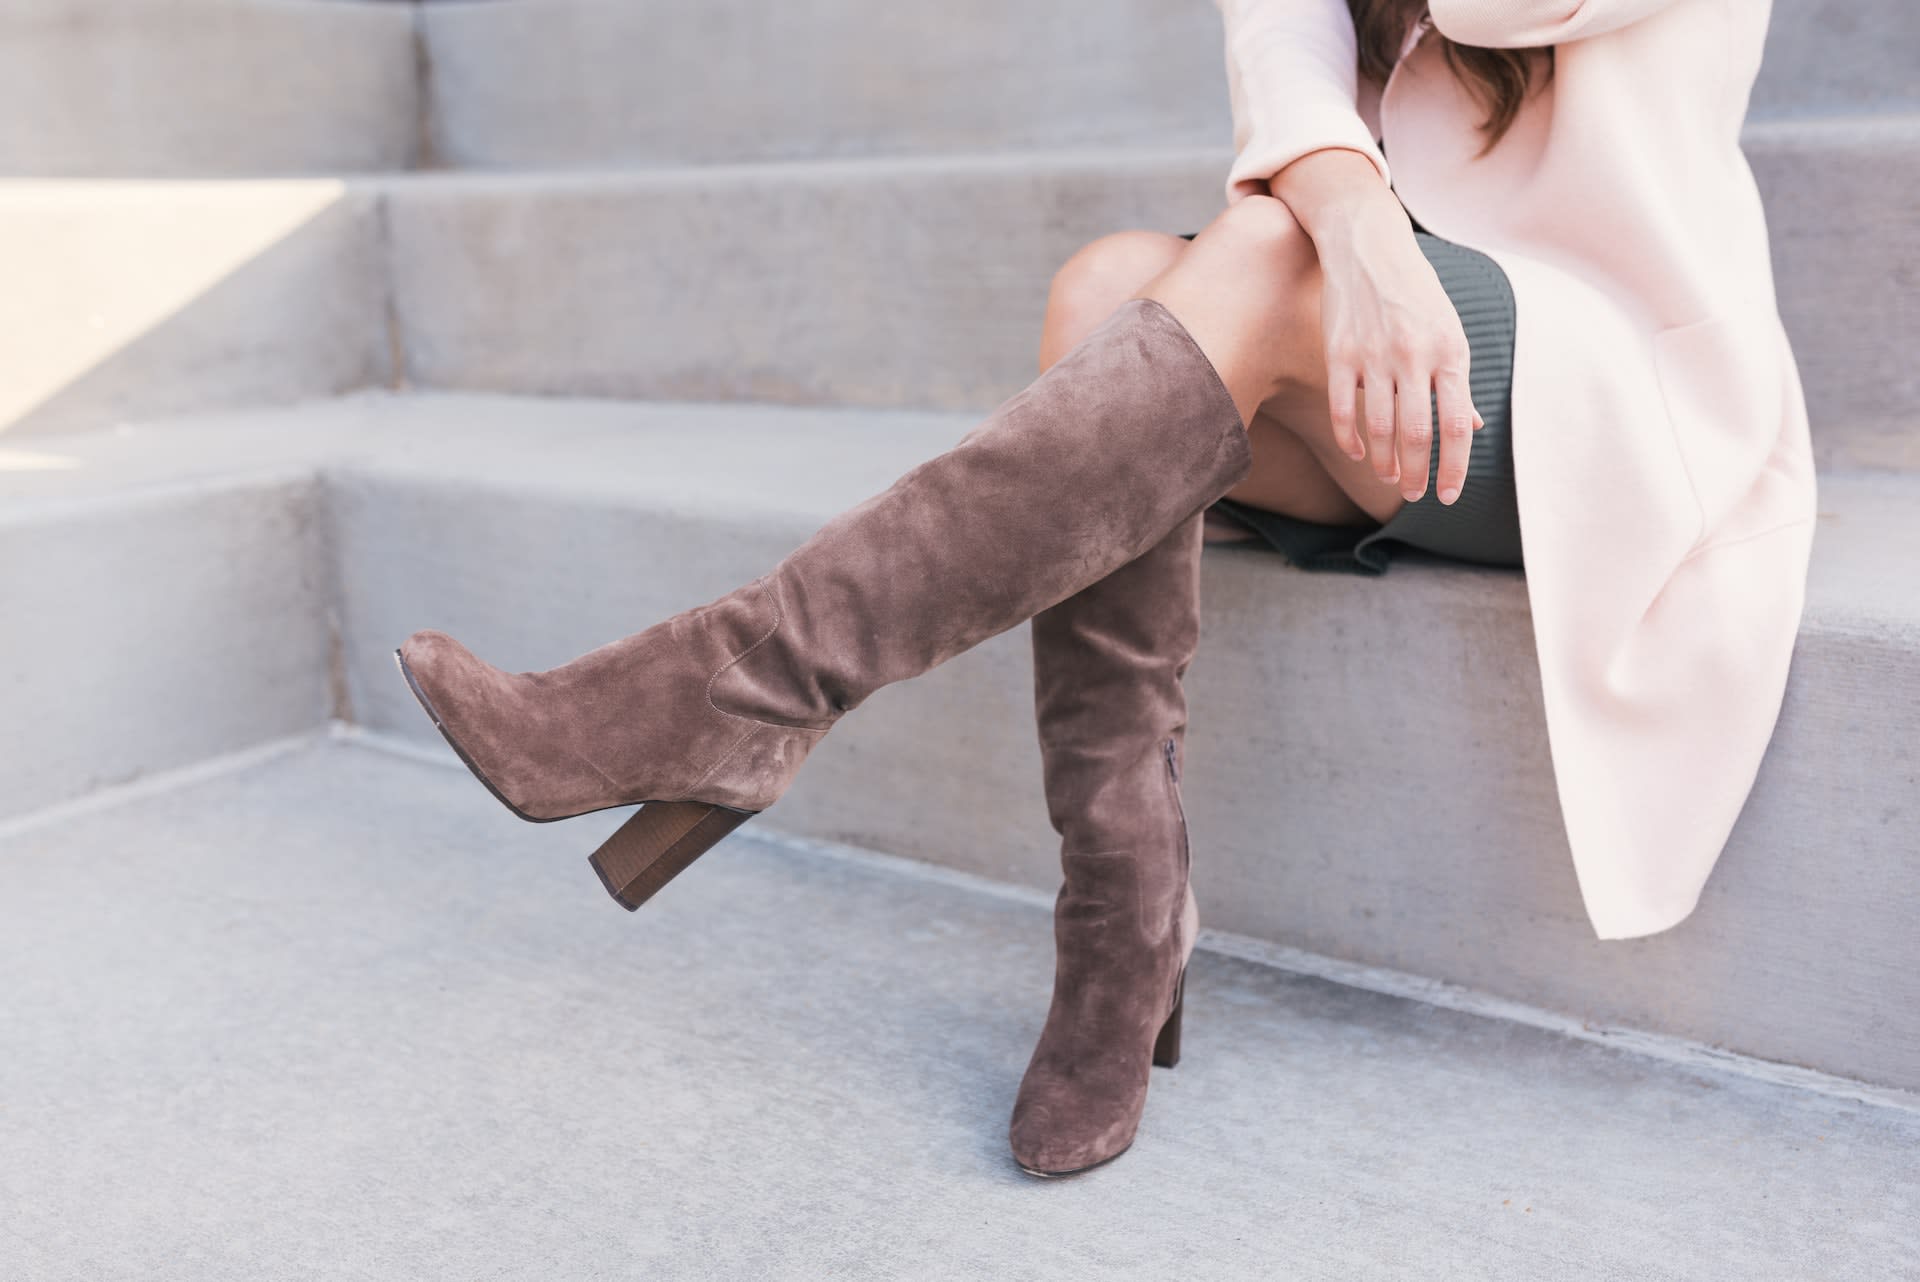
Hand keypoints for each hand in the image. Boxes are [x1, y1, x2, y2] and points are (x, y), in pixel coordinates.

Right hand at [1315, 199, 1483, 504]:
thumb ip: (1457, 381)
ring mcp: (1375, 355)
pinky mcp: (1340, 353)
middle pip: (1418, 434)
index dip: (1455, 467)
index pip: (1457, 425)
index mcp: (1450, 352)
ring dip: (1385, 463)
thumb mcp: (1449, 330)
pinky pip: (1344, 409)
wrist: (1369, 246)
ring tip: (1390, 478)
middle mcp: (1414, 356)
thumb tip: (1473, 426)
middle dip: (1418, 474)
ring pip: (1380, 428)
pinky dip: (1350, 440)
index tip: (1448, 495)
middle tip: (1415, 495)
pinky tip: (1359, 454)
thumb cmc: (1416, 293)